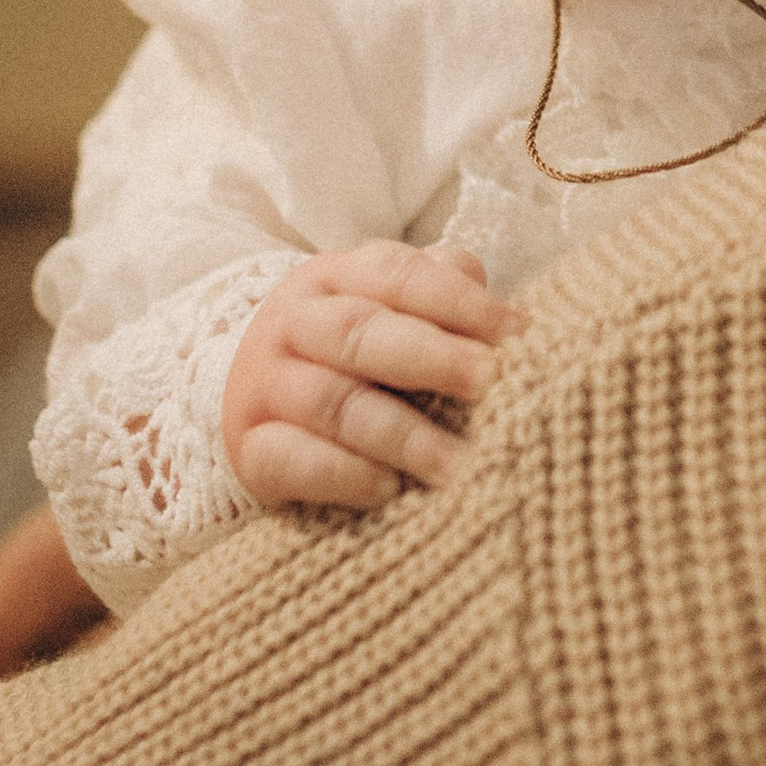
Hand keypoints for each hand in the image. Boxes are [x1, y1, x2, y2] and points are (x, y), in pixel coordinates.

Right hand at [221, 243, 515, 511]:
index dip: (457, 301)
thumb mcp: (393, 311)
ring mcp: (264, 385)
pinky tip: (389, 490)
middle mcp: (294, 323)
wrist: (256, 400)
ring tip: (459, 464)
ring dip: (402, 435)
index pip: (397, 275)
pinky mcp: (249, 448)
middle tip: (490, 382)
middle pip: (359, 333)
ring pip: (331, 403)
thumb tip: (509, 320)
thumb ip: (446, 298)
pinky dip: (342, 474)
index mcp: (336, 277)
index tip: (515, 333)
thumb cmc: (358, 354)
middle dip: (432, 357)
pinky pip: (288, 459)